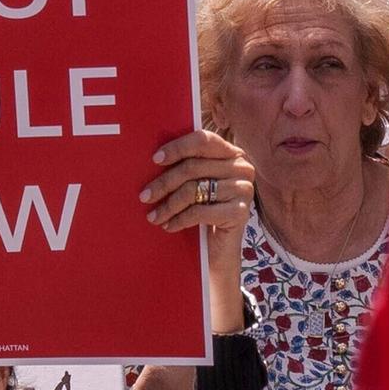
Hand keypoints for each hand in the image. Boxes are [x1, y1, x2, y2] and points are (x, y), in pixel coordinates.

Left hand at [140, 126, 255, 237]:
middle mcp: (242, 167)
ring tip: (154, 216)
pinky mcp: (240, 212)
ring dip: (169, 205)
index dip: (178, 148)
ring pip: (194, 190)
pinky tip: (168, 225)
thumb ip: (186, 166)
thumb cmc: (204, 211)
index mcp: (231, 152)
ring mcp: (244, 189)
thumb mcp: (196, 183)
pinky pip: (200, 211)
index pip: (203, 140)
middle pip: (193, 167)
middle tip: (144, 196)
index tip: (155, 159)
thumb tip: (154, 158)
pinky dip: (180, 219)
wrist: (219, 249)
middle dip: (164, 183)